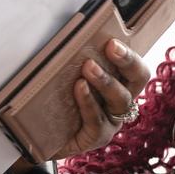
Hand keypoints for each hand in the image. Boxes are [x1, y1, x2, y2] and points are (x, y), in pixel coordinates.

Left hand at [54, 39, 151, 159]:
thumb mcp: (67, 76)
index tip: (113, 42)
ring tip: (89, 67)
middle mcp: (120, 103)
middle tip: (111, 47)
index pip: (137, 70)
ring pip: (120, 101)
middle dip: (127, 62)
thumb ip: (77, 59)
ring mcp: (111, 123)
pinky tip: (80, 88)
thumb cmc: (55, 99)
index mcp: (119, 84)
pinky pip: (98, 121)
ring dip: (106, 81)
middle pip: (137, 81)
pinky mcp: (97, 138)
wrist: (37, 136)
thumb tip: (73, 35)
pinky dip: (89, 102)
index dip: (130, 55)